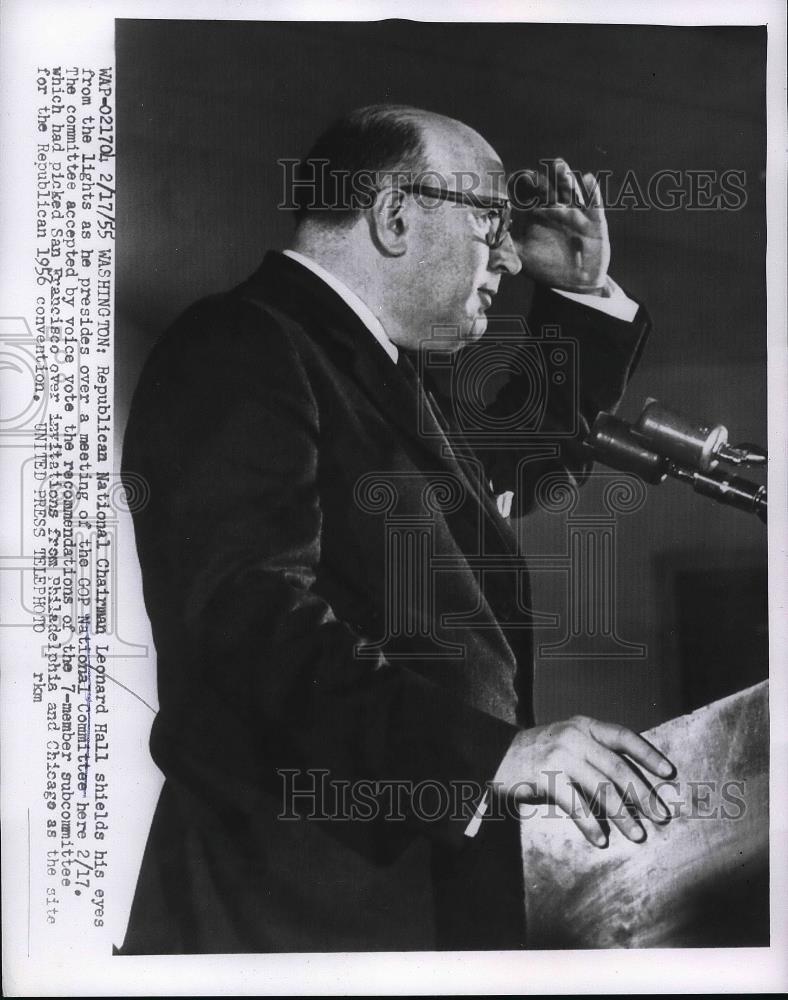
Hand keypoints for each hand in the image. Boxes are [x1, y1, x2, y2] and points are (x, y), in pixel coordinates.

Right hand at [493, 715, 674, 846]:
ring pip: (601, 788)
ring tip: (638, 834)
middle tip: (661, 815)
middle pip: (618, 767)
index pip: (623, 735)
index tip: (669, 773)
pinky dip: (591, 824)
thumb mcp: (567, 740)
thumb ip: (594, 752)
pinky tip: (601, 839)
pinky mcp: (546, 776)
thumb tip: (632, 783)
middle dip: (643, 794)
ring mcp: (560, 755)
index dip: (648, 754)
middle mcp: (575, 736)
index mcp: (584, 725)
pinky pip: (576, 804)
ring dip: (623, 815)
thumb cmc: (538, 753)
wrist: (496, 755)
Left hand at [513, 159, 610, 292]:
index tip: (515, 179)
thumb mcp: (523, 257)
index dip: (524, 186)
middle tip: (534, 172)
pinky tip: (588, 178)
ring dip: (565, 178)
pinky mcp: (595, 223)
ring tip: (559, 165)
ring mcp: (577, 214)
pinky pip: (594, 206)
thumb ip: (505, 246)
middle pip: (551, 188)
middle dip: (544, 179)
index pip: (532, 194)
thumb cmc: (547, 267)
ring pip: (571, 191)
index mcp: (541, 213)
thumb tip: (483, 240)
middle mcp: (559, 209)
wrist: (574, 283)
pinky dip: (592, 192)